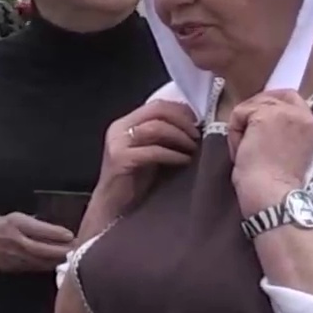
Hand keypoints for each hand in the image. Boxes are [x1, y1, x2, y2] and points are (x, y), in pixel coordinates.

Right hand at [0, 213, 75, 274]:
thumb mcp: (14, 219)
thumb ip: (38, 225)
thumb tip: (64, 233)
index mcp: (19, 229)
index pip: (45, 233)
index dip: (61, 235)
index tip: (76, 235)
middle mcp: (22, 247)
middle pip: (51, 251)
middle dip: (68, 250)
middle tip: (83, 246)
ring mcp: (24, 261)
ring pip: (49, 262)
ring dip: (64, 259)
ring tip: (78, 254)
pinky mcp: (25, 270)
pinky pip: (45, 268)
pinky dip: (56, 265)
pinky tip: (65, 262)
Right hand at [96, 100, 200, 217]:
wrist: (113, 207)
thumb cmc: (135, 181)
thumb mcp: (149, 150)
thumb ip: (162, 135)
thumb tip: (194, 124)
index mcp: (125, 123)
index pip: (157, 105)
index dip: (181, 111)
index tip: (199, 123)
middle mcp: (118, 129)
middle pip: (157, 111)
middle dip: (183, 122)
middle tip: (198, 135)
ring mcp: (117, 144)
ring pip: (155, 128)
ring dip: (180, 137)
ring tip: (193, 148)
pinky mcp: (120, 159)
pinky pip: (153, 151)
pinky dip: (172, 154)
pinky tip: (184, 161)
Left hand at [229, 90, 312, 211]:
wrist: (272, 192)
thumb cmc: (275, 181)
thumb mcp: (288, 149)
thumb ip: (282, 130)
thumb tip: (258, 118)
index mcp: (312, 125)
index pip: (291, 97)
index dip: (270, 103)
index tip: (255, 120)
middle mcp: (304, 115)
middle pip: (270, 96)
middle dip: (253, 111)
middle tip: (243, 133)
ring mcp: (286, 112)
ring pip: (252, 105)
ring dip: (242, 126)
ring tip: (244, 149)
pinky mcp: (266, 115)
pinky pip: (239, 112)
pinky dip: (234, 131)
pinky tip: (241, 149)